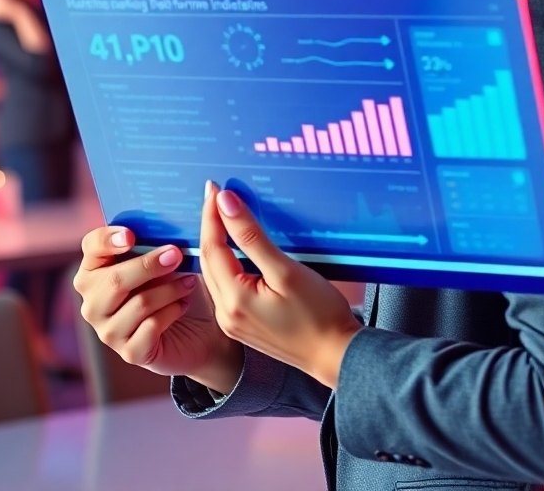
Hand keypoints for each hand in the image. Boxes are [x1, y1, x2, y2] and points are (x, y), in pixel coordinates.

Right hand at [73, 226, 243, 394]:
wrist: (199, 329)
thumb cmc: (177, 284)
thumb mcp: (169, 258)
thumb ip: (162, 238)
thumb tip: (182, 209)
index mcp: (97, 269)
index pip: (91, 247)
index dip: (108, 240)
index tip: (132, 236)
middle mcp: (94, 301)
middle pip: (114, 280)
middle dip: (149, 265)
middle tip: (177, 254)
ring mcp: (108, 330)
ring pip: (138, 303)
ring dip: (170, 289)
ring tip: (190, 281)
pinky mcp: (129, 352)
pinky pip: (149, 328)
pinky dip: (172, 312)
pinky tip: (184, 305)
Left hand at [199, 181, 361, 388]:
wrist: (336, 355)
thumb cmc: (318, 313)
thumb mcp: (286, 270)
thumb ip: (252, 236)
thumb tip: (226, 204)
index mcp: (233, 300)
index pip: (212, 248)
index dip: (211, 216)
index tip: (214, 187)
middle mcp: (226, 314)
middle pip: (208, 262)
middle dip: (210, 227)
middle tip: (214, 196)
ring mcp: (234, 323)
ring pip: (215, 275)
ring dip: (216, 245)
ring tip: (221, 217)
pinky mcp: (244, 326)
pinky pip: (226, 287)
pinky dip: (226, 264)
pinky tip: (234, 251)